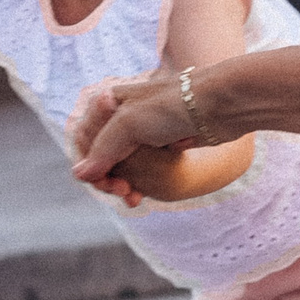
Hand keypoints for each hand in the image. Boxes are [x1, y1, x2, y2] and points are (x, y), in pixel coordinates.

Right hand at [69, 71, 197, 205]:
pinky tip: (139, 197)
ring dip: (121, 183)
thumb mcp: (129, 124)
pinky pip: (139, 169)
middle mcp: (121, 115)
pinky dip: (137, 183)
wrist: (220, 105)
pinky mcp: (159, 144)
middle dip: (106, 176)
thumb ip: (102, 150)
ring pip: (120, 165)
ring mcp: (141, 131)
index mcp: (107, 102)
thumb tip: (80, 175)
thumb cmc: (173, 106)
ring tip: (132, 197)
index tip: (103, 182)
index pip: (83, 139)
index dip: (88, 164)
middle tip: (121, 191)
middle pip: (100, 154)